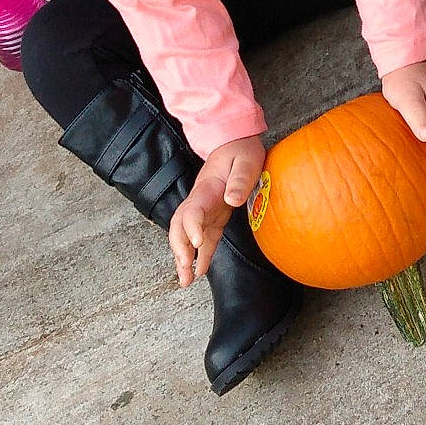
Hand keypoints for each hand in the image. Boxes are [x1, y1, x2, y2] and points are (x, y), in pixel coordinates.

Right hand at [167, 133, 266, 287]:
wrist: (234, 143)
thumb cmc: (241, 150)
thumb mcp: (246, 160)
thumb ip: (240, 179)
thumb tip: (231, 200)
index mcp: (206, 188)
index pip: (192, 210)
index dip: (191, 227)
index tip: (196, 243)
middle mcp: (200, 201)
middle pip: (179, 226)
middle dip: (179, 248)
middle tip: (185, 268)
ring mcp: (204, 209)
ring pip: (185, 236)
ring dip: (183, 258)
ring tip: (185, 281)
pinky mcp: (213, 216)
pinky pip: (203, 238)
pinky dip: (199, 255)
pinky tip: (199, 271)